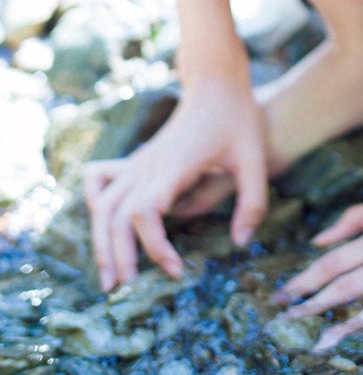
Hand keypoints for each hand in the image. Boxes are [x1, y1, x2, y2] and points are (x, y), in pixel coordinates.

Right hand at [84, 75, 267, 291]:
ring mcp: (139, 162)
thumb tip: (241, 245)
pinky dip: (94, 204)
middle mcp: (149, 165)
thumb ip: (252, 202)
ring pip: (102, 205)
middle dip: (117, 256)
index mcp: (174, 165)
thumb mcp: (256, 157)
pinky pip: (101, 181)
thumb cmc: (238, 117)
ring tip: (110, 279)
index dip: (155, 247)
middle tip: (126, 291)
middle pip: (115, 216)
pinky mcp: (137, 160)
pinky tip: (100, 225)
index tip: (177, 270)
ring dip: (101, 242)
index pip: (147, 213)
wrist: (218, 83)